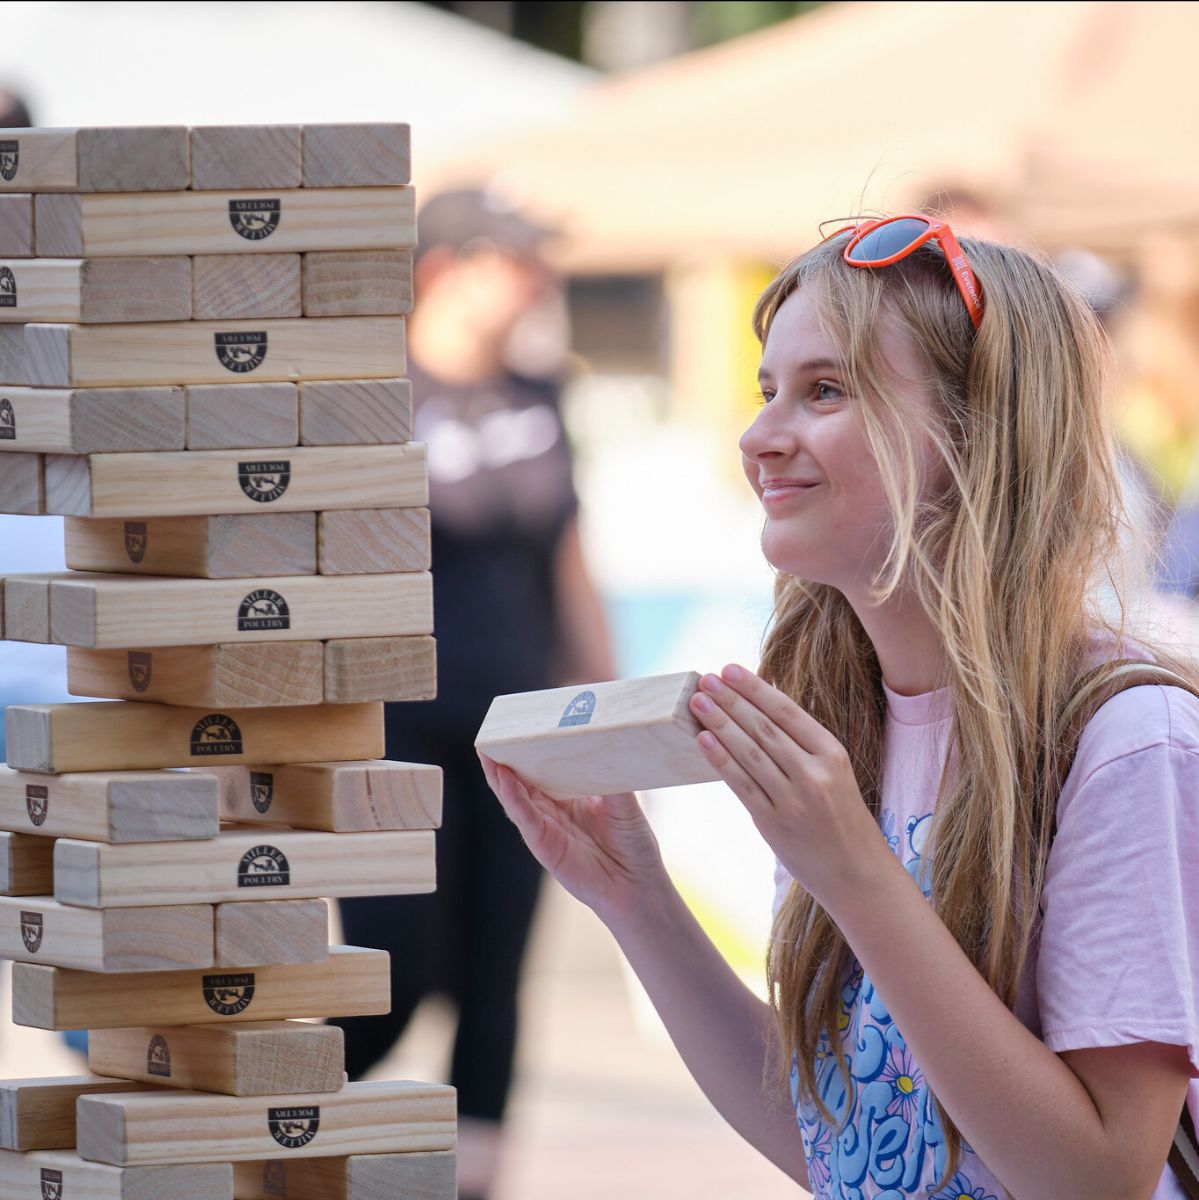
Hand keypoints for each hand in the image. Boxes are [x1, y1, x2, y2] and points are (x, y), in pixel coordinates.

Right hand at [478, 753, 667, 925]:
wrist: (638, 885)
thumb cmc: (634, 843)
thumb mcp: (625, 801)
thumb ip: (611, 774)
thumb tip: (608, 740)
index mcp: (570, 795)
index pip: (544, 768)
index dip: (530, 749)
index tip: (519, 726)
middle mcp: (553, 810)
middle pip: (521, 780)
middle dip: (504, 758)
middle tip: (491, 734)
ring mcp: (546, 827)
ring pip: (515, 798)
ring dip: (500, 776)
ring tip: (488, 752)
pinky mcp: (543, 845)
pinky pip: (524, 818)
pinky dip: (513, 799)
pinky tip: (505, 781)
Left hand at [688, 664, 891, 913]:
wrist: (858, 875)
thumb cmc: (842, 820)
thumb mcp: (834, 775)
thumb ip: (801, 747)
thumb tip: (758, 711)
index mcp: (832, 754)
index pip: (787, 711)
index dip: (755, 688)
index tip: (729, 669)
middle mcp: (815, 773)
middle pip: (764, 728)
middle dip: (731, 700)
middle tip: (705, 679)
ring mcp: (794, 799)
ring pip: (749, 752)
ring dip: (719, 723)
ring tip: (697, 702)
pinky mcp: (774, 824)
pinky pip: (741, 784)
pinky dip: (720, 759)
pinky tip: (702, 739)